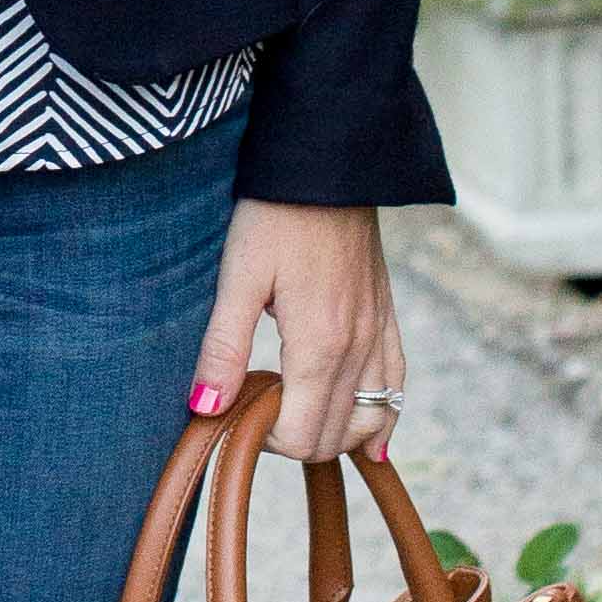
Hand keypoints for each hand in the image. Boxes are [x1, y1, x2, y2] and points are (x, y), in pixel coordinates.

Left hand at [186, 196, 405, 463]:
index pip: (303, 436)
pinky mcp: (386, 313)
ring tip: (296, 409)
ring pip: (371, 417)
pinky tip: (369, 434)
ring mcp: (378, 330)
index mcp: (320, 344)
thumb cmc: (275, 215)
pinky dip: (381, 414)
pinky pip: (396, 382)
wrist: (327, 161)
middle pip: (336, 436)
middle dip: (295, 437)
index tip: (238, 410)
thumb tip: (205, 410)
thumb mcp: (238, 277)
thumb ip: (223, 349)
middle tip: (258, 405)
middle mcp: (358, 346)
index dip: (266, 440)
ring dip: (334, 432)